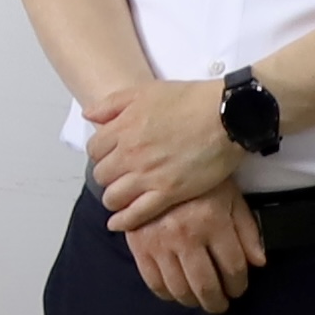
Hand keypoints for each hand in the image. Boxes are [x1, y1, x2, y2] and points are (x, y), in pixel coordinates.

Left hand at [86, 75, 242, 231]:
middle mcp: (130, 154)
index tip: (111, 156)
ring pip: (113, 197)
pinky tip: (118, 223)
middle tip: (118, 176)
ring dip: (113, 198)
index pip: (94, 150)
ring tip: (121, 197)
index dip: (101, 154)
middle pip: (101, 175)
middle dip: (107, 176)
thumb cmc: (190, 100)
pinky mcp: (168, 193)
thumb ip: (112, 103)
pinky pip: (136, 214)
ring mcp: (148, 176)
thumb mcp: (146, 91)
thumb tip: (88, 115)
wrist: (226, 116)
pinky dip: (123, 221)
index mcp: (123, 128)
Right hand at [124, 185, 264, 312]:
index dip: (239, 285)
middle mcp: (186, 236)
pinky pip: (154, 282)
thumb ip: (247, 230)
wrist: (155, 165)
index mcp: (213, 221)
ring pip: (180, 289)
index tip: (238, 289)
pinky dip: (167, 294)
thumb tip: (259, 263)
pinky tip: (177, 292)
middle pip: (206, 285)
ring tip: (200, 300)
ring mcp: (160, 243)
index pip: (233, 267)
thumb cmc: (200, 181)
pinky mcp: (139, 246)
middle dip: (217, 302)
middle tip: (221, 304)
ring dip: (194, 301)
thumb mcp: (230, 197)